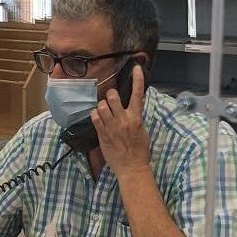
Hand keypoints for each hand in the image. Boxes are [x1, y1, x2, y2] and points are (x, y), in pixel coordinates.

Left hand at [91, 64, 151, 178]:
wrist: (132, 167)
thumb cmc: (139, 150)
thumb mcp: (142, 131)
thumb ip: (136, 118)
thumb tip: (131, 109)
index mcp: (136, 118)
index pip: (138, 94)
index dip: (138, 79)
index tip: (137, 68)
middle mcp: (124, 119)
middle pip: (112, 96)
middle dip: (110, 95)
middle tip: (110, 100)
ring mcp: (112, 126)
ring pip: (101, 105)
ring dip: (101, 106)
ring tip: (104, 112)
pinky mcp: (102, 134)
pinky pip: (94, 117)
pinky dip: (95, 116)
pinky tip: (98, 120)